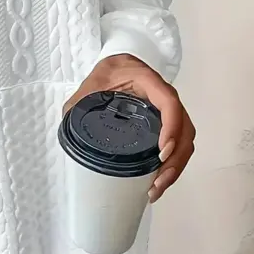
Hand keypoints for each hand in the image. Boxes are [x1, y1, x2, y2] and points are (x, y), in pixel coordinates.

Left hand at [64, 54, 194, 203]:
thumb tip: (67, 127)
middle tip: (158, 182)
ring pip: (185, 138)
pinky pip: (179, 141)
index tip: (162, 151)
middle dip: (175, 158)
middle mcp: (163, 94)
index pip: (168, 101)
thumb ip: (78, 104)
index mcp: (146, 80)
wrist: (116, 66)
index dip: (171, 126)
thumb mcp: (90, 85)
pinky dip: (174, 162)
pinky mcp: (166, 122)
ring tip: (158, 187)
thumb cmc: (105, 74)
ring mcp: (168, 109)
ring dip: (177, 165)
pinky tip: (160, 179)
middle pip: (184, 127)